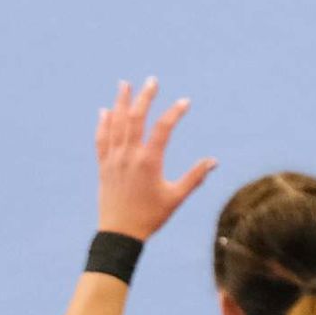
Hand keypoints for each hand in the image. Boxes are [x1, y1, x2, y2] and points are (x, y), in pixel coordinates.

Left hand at [96, 79, 217, 238]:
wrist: (120, 234)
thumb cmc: (151, 217)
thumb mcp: (176, 197)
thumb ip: (195, 177)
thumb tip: (214, 161)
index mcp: (149, 162)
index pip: (163, 128)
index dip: (175, 112)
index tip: (185, 102)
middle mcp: (129, 156)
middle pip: (136, 118)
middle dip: (144, 97)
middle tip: (152, 80)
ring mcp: (113, 160)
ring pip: (116, 124)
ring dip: (121, 102)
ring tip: (124, 84)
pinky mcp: (103, 166)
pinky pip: (101, 139)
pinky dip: (103, 123)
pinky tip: (105, 111)